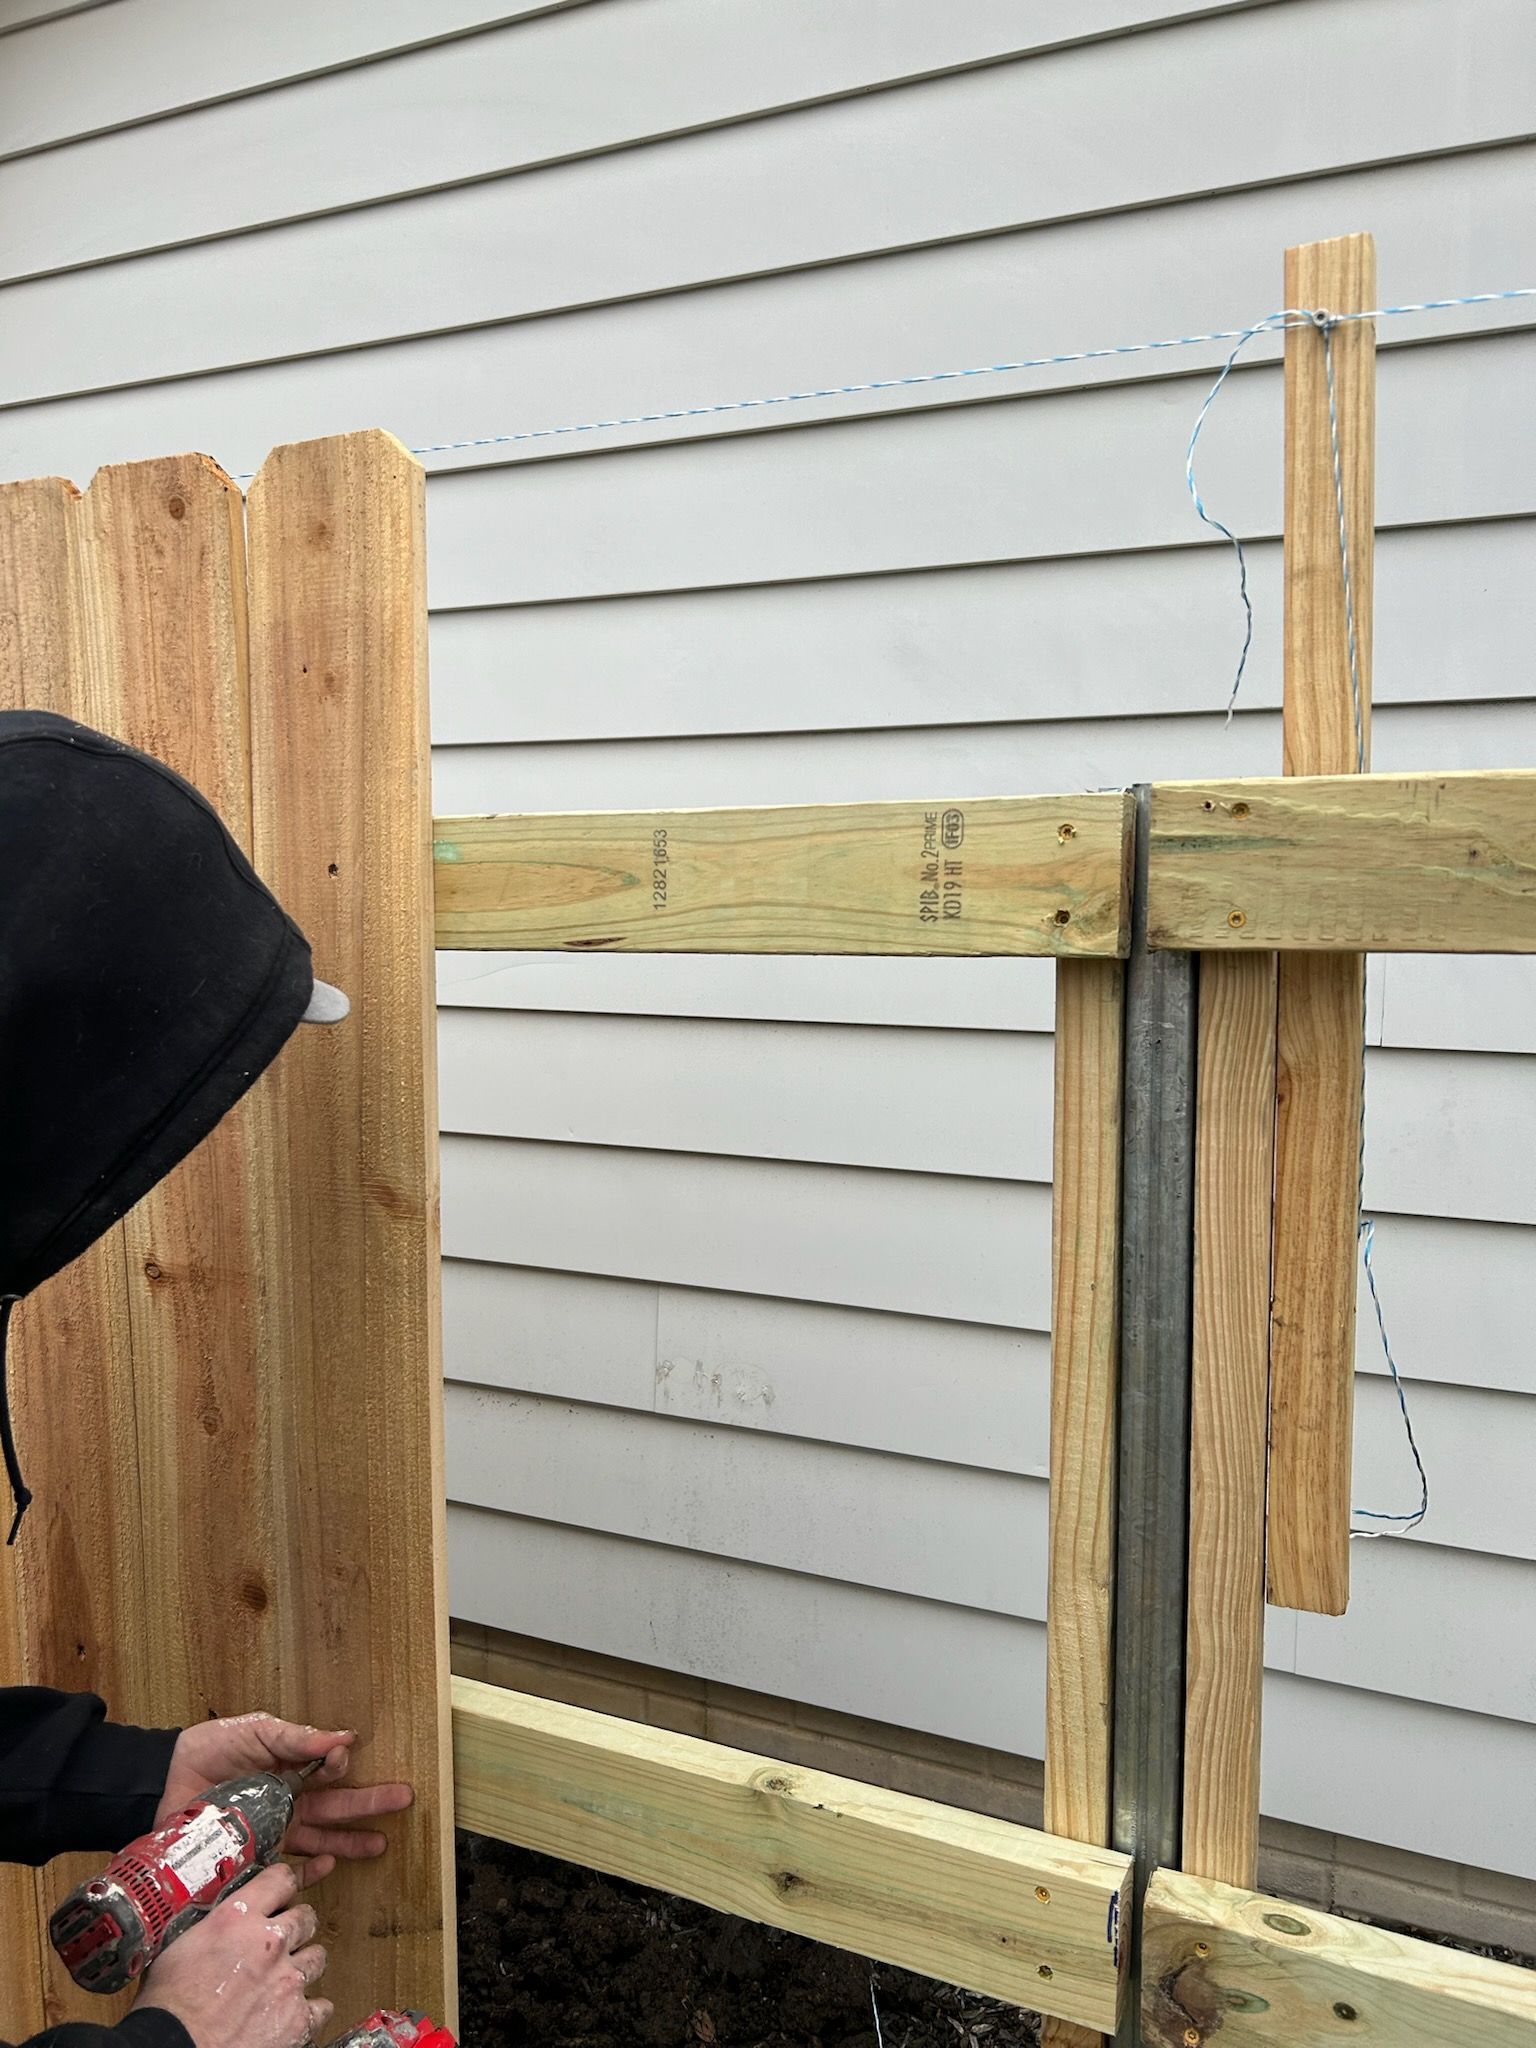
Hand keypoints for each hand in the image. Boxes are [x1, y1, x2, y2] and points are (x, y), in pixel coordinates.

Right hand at [136, 1861, 330, 2047]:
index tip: (288, 1887)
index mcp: (239, 1918)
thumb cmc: (168, 2005)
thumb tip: (219, 1925)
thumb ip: (214, 1926)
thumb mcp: (181, 1945)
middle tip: (283, 1940)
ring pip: (317, 1958)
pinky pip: (322, 2006)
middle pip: (306, 1917)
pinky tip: (296, 2011)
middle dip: (296, 1926)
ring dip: (304, 1965)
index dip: (286, 1882)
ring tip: (287, 1977)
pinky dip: (311, 2009)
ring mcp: (288, 1980)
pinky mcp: (297, 2018)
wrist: (173, 2047)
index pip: (280, 1879)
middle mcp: (271, 1943)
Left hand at [158, 1714, 412, 1884]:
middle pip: (335, 1803)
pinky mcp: (252, 1855)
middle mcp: (286, 1799)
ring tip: (380, 1843)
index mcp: (288, 1767)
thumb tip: (344, 1738)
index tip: (343, 1758)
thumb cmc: (208, 1750)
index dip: (340, 1763)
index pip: (327, 1768)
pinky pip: (287, 1864)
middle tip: (404, 1798)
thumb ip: (297, 1738)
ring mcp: (272, 1829)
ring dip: (350, 1840)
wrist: (161, 1782)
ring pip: (319, 1835)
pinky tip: (328, 1865)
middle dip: (369, 1802)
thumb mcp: (256, 1732)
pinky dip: (309, 1867)